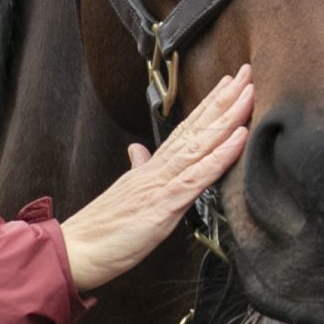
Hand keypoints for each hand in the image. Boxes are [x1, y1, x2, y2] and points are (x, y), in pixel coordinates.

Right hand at [58, 69, 254, 292]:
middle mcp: (157, 169)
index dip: (207, 107)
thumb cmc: (100, 231)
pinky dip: (220, 155)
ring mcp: (161, 184)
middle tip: (246, 72)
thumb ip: (137, 170)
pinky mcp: (163, 205)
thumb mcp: (124, 195)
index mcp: (151, 168)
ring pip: (200, 144)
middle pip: (196, 128)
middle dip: (223, 100)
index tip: (227, 85)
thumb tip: (137, 151)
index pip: (184, 130)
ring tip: (248, 93)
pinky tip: (238, 138)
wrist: (75, 251)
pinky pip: (197, 176)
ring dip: (227, 118)